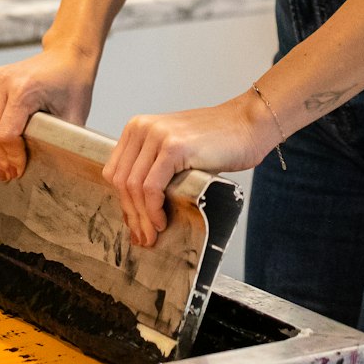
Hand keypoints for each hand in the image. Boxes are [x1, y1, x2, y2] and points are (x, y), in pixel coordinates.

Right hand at [0, 46, 99, 181]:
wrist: (67, 56)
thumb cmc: (73, 84)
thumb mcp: (73, 117)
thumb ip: (58, 141)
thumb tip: (47, 168)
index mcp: (24, 90)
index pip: (6, 134)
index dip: (12, 157)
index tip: (18, 171)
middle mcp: (4, 82)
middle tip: (8, 173)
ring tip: (2, 160)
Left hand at [104, 96, 278, 247]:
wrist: (248, 125)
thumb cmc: (218, 141)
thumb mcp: (175, 150)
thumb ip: (154, 168)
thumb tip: (138, 209)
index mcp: (137, 128)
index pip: (115, 172)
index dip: (122, 203)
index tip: (134, 225)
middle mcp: (142, 128)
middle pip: (121, 182)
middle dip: (131, 215)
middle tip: (142, 238)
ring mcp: (158, 135)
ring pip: (134, 187)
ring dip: (142, 217)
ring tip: (153, 235)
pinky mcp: (174, 147)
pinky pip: (152, 187)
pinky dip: (153, 209)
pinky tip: (162, 221)